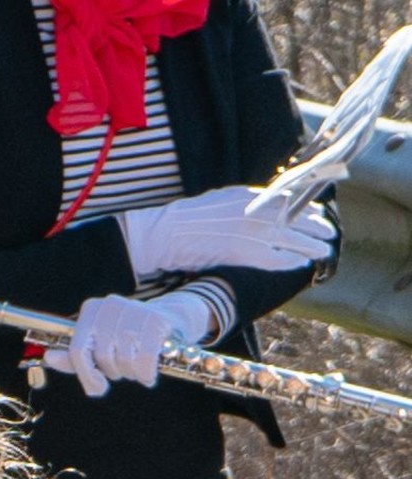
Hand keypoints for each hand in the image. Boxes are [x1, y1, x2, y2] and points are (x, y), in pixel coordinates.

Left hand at [51, 290, 216, 395]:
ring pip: (122, 360)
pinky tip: (148, 375)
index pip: (77, 351)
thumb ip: (73, 356)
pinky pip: (143, 362)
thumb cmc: (128, 338)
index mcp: (91, 310)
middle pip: (101, 357)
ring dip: (130, 373)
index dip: (86, 375)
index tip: (96, 387)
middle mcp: (110, 306)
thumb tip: (48, 357)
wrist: (171, 320)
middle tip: (123, 369)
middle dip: (113, 372)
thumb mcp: (98, 346)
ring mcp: (134, 312)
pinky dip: (146, 375)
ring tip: (137, 367)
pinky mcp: (155, 322)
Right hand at [119, 185, 335, 280]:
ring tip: (323, 252)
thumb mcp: (226, 198)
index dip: (309, 209)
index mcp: (253, 196)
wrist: (168, 233)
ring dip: (311, 246)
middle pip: (298, 218)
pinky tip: (300, 264)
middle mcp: (257, 212)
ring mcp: (251, 233)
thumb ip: (250, 201)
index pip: (292, 200)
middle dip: (317, 227)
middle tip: (329, 235)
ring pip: (292, 239)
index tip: (318, 215)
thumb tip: (270, 205)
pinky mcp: (242, 253)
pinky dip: (290, 262)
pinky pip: (274, 259)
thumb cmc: (191, 217)